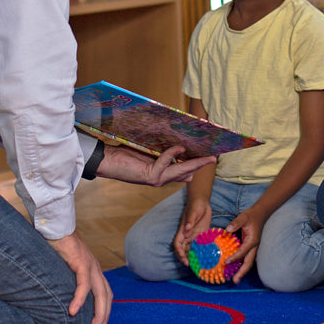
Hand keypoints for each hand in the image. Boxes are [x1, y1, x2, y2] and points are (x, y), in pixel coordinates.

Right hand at [47, 232, 111, 323]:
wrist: (56, 225)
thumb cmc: (58, 244)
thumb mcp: (65, 266)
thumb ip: (68, 279)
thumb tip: (60, 295)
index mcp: (94, 269)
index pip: (105, 294)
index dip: (105, 310)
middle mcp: (95, 268)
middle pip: (106, 297)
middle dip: (104, 317)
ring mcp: (90, 265)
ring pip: (100, 294)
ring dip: (98, 313)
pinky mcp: (81, 262)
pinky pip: (83, 284)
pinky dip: (79, 299)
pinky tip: (73, 311)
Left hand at [97, 145, 215, 186]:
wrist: (109, 161)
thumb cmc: (126, 154)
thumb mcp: (149, 151)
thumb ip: (163, 151)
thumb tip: (180, 144)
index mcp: (163, 173)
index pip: (185, 171)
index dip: (197, 164)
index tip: (209, 156)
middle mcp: (162, 179)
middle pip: (188, 172)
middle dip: (201, 164)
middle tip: (214, 158)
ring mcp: (157, 179)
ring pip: (182, 170)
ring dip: (194, 162)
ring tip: (207, 156)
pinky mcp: (151, 176)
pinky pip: (166, 162)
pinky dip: (172, 153)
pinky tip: (179, 147)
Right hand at [172, 199, 212, 262]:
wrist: (202, 202)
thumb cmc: (195, 205)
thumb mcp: (193, 212)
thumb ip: (190, 220)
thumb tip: (186, 228)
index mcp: (182, 231)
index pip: (177, 244)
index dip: (178, 252)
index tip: (183, 258)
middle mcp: (187, 235)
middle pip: (183, 249)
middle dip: (185, 258)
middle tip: (191, 266)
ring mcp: (194, 236)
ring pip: (191, 250)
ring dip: (193, 257)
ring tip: (198, 265)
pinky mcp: (201, 236)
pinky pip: (200, 246)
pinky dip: (201, 252)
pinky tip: (206, 257)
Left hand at [224, 209, 264, 282]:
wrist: (260, 214)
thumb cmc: (251, 216)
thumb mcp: (243, 217)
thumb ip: (236, 223)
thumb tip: (227, 229)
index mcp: (252, 240)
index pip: (243, 252)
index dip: (235, 258)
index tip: (226, 262)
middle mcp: (253, 247)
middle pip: (248, 263)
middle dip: (242, 272)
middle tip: (235, 281)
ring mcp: (252, 248)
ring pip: (247, 262)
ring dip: (242, 271)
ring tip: (234, 280)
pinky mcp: (249, 248)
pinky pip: (245, 258)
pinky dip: (240, 265)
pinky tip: (233, 269)